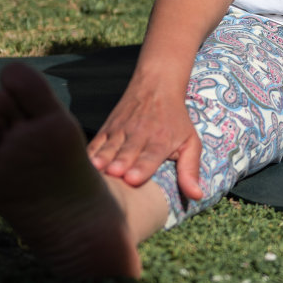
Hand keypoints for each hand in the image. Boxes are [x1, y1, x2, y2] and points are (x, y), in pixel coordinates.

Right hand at [87, 80, 205, 200]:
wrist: (157, 86)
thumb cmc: (176, 120)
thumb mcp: (191, 142)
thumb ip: (190, 170)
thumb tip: (197, 195)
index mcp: (161, 140)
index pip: (151, 155)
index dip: (142, 167)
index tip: (133, 179)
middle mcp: (140, 134)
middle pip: (128, 152)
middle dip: (121, 163)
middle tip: (114, 173)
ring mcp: (121, 131)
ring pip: (109, 146)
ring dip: (103, 157)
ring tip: (97, 167)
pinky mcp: (107, 128)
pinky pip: (96, 142)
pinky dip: (90, 152)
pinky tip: (85, 163)